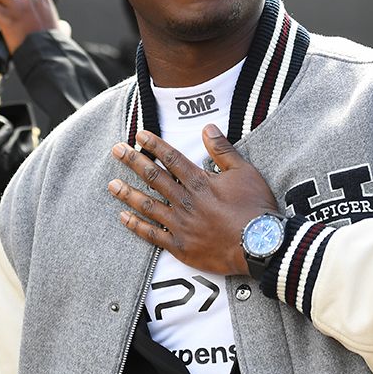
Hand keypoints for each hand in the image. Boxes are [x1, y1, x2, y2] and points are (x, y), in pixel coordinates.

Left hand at [108, 125, 279, 275]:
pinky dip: (136, 226)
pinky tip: (123, 217)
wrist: (260, 245)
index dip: (153, 145)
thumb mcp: (244, 172)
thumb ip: (223, 150)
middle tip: (116, 150)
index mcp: (200, 182)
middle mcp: (185, 201)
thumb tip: (208, 128)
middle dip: (133, 162)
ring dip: (128, 193)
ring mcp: (180, 224)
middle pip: (154, 177)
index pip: (171, 158)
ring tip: (112, 184)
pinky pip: (152, 235)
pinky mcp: (180, 246)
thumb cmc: (255, 209)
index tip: (139, 135)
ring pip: (148, 205)